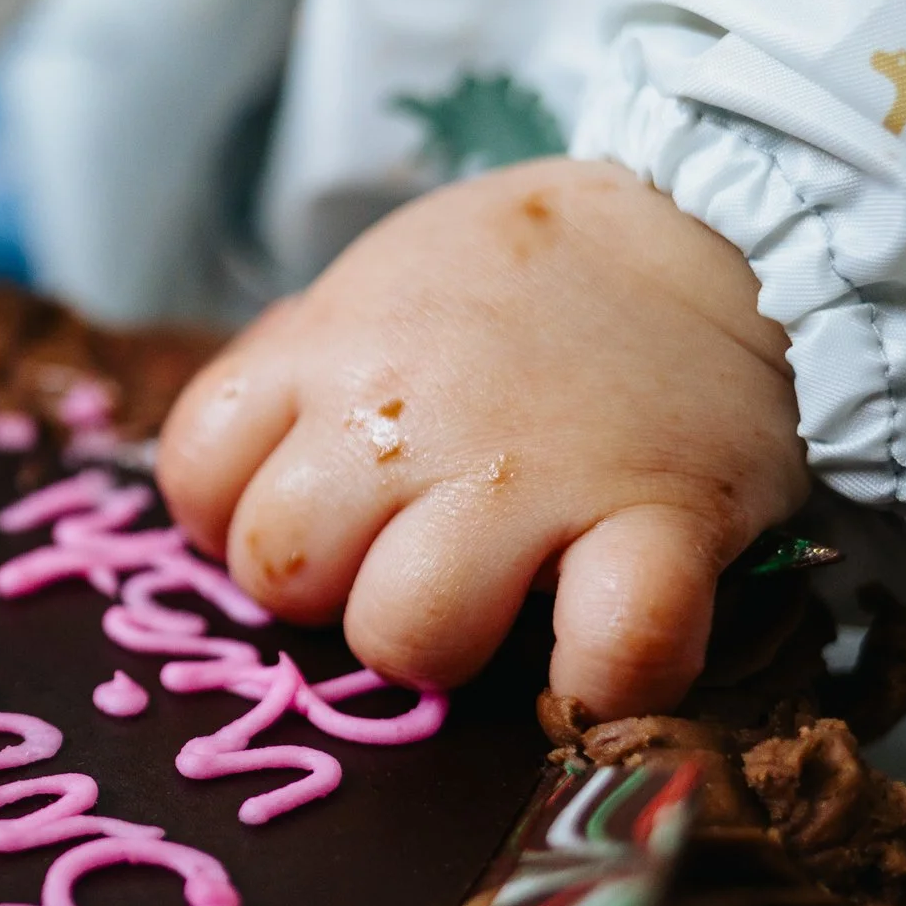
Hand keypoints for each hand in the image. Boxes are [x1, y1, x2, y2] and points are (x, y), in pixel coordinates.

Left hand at [158, 158, 807, 717]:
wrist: (710, 222)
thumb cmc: (520, 281)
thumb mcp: (375, 288)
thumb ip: (298, 376)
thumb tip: (227, 482)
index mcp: (330, 351)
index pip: (196, 475)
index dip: (229, 519)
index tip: (303, 516)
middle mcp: (407, 417)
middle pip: (284, 572)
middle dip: (328, 594)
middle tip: (399, 560)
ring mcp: (530, 476)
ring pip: (409, 634)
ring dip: (442, 646)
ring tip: (494, 602)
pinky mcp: (662, 524)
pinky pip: (611, 653)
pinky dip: (601, 683)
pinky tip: (595, 655)